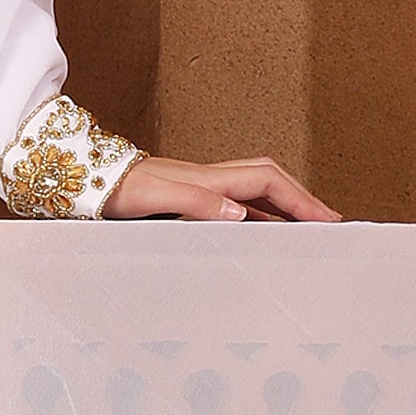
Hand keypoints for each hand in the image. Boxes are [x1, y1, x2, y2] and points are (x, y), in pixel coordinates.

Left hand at [101, 154, 338, 224]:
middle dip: (302, 199)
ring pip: (254, 194)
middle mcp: (209, 180)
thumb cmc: (115, 189)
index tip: (327, 220)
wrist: (86, 180)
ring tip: (305, 231)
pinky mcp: (187, 200)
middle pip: (269, 181)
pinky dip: (257, 218)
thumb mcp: (154, 197)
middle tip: (329, 223)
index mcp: (207, 179)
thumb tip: (239, 213)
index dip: (300, 199)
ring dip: (283, 209)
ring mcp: (199, 189)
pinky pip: (234, 206)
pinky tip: (260, 235)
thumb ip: (195, 202)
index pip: (268, 183)